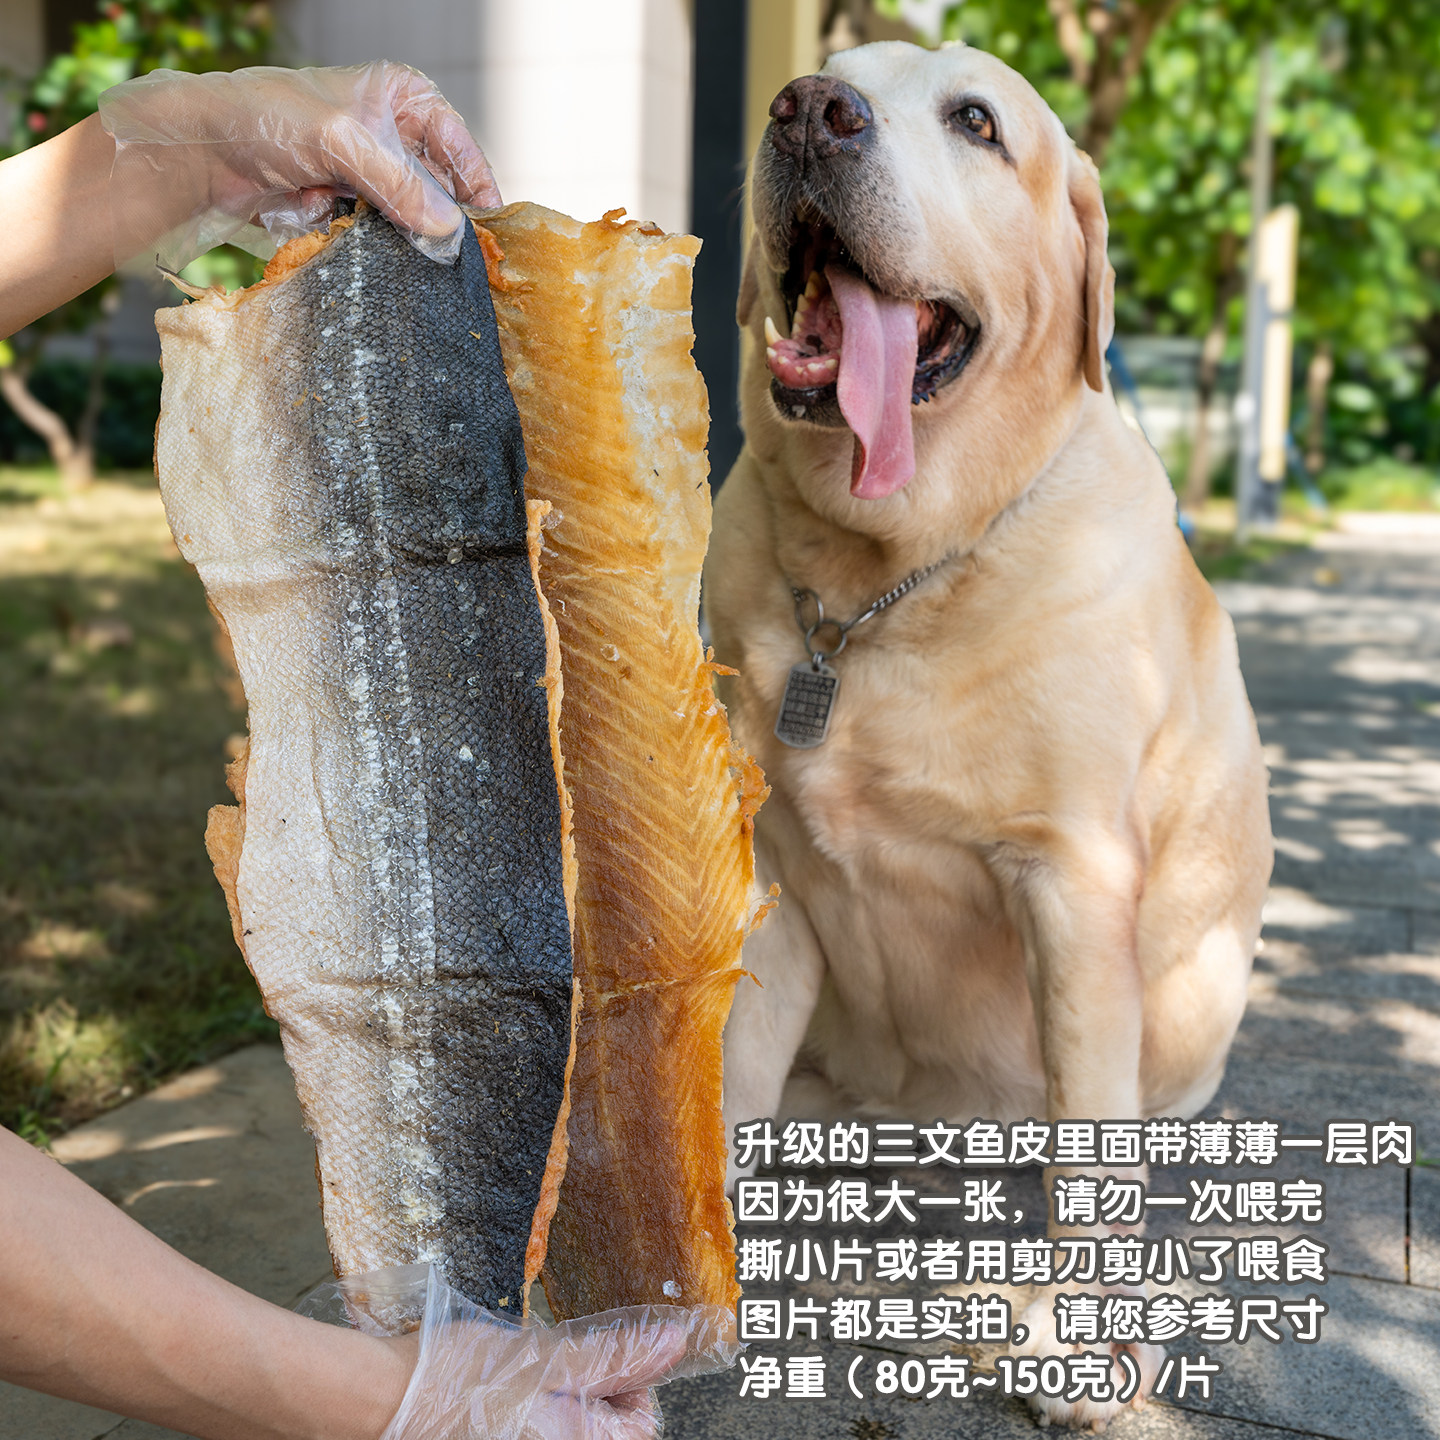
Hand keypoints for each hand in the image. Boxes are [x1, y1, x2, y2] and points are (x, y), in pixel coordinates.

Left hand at [97, 62, 499, 267]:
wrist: (200, 151)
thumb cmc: (266, 118)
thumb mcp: (342, 142)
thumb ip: (399, 186)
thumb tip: (449, 230)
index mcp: (402, 99)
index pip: (459, 147)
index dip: (476, 188)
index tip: (487, 230)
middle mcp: (391, 135)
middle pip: (437, 189)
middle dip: (432, 219)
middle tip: (443, 252)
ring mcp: (367, 174)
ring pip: (406, 219)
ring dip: (390, 233)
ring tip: (370, 233)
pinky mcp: (345, 206)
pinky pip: (374, 234)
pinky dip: (359, 239)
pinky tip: (332, 227)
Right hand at [303, 1266, 739, 1439]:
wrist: (370, 1406)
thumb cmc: (453, 1380)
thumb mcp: (539, 1357)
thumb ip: (610, 1356)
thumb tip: (675, 1343)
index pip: (643, 1428)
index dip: (633, 1384)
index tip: (601, 1357)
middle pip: (607, 1433)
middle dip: (597, 1394)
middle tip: (560, 1364)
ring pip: (570, 1429)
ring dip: (564, 1401)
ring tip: (529, 1377)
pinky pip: (536, 1429)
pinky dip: (534, 1412)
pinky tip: (504, 1395)